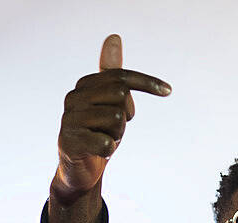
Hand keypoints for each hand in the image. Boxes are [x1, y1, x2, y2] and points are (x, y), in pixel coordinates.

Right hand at [54, 34, 171, 197]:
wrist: (79, 169)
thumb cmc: (98, 132)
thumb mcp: (110, 103)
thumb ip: (113, 74)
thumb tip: (114, 37)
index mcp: (84, 85)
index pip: (121, 77)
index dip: (147, 83)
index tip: (168, 91)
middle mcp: (73, 97)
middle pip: (122, 97)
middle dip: (126, 117)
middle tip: (114, 130)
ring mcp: (69, 119)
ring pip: (116, 120)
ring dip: (117, 136)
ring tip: (103, 140)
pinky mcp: (69, 142)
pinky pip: (106, 143)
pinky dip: (108, 151)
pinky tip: (98, 152)